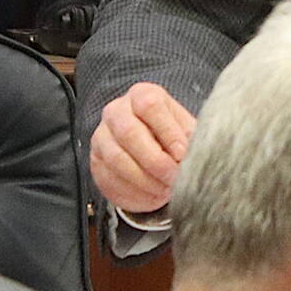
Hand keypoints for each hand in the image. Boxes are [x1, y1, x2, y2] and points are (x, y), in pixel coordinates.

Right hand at [89, 81, 195, 214]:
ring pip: (117, 159)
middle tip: (174, 178)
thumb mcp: (185, 128)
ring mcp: (102, 136)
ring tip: (166, 189)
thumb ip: (190, 137)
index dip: (168, 132)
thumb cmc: (171, 134)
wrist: (151, 147)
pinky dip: (134, 192)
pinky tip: (152, 196)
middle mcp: (116, 111)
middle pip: (129, 132)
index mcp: (141, 95)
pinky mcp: (96, 162)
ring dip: (145, 180)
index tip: (183, 154)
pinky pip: (110, 179)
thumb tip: (194, 153)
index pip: (150, 106)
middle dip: (155, 161)